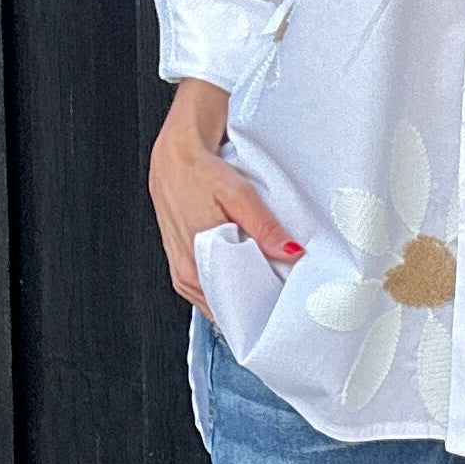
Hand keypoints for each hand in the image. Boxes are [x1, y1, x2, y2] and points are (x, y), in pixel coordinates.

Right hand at [148, 81, 303, 322]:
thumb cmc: (199, 173)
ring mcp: (182, 271)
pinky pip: (209, 285)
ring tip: (268, 281)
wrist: (174, 157)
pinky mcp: (183, 262)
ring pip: (217, 297)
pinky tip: (246, 270)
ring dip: (241, 292)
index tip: (285, 302)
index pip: (233, 306)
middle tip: (283, 292)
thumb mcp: (238, 195)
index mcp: (195, 265)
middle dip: (254, 302)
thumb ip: (264, 227)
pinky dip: (228, 281)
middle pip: (226, 305)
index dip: (261, 306)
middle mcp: (186, 274)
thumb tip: (291, 251)